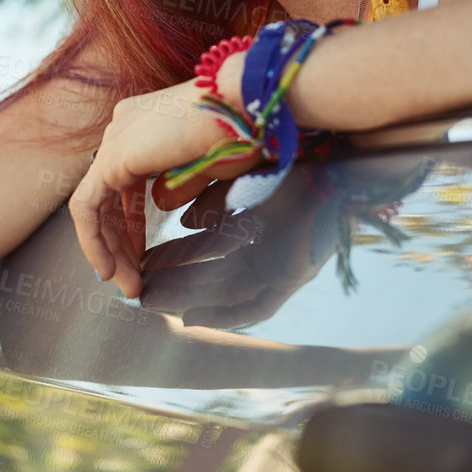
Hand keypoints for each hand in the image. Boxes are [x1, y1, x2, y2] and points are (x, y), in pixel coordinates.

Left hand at [69, 50, 262, 300]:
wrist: (246, 104)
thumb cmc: (241, 131)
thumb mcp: (209, 168)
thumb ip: (181, 186)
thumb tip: (163, 203)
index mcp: (147, 123)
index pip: (125, 183)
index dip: (132, 224)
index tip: (142, 258)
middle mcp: (125, 126)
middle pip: (108, 196)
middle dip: (119, 243)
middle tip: (133, 282)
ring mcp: (116, 138)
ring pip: (94, 204)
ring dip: (108, 249)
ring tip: (127, 285)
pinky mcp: (113, 156)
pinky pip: (86, 206)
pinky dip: (94, 240)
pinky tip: (108, 269)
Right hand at [137, 162, 336, 328]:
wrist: (333, 154)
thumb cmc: (290, 159)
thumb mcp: (240, 180)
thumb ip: (213, 201)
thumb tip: (184, 221)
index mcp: (256, 222)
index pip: (208, 249)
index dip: (175, 257)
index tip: (144, 259)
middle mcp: (268, 247)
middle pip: (212, 275)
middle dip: (173, 282)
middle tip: (138, 286)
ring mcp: (282, 264)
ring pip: (227, 293)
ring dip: (187, 299)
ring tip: (151, 301)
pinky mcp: (295, 278)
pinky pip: (257, 308)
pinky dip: (224, 315)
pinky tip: (190, 316)